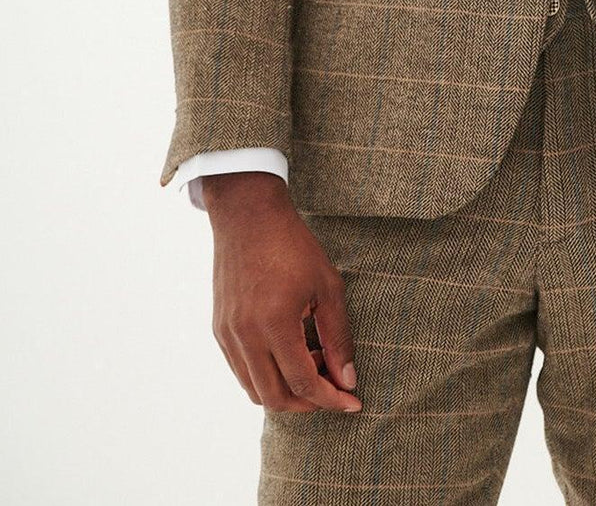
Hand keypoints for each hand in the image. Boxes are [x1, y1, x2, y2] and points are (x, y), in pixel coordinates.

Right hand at [203, 171, 363, 413]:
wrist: (248, 216)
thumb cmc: (293, 245)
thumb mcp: (327, 285)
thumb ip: (338, 336)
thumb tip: (347, 379)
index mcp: (273, 323)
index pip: (303, 383)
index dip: (330, 399)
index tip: (352, 403)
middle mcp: (244, 335)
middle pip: (276, 398)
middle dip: (308, 403)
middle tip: (333, 388)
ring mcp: (227, 334)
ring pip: (255, 389)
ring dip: (286, 391)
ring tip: (312, 362)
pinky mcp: (219, 329)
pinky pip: (242, 370)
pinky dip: (267, 376)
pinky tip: (289, 352)